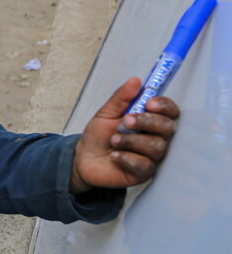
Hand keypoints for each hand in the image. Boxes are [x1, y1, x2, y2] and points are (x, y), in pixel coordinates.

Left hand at [70, 77, 179, 193]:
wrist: (83, 158)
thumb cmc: (99, 135)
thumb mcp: (106, 113)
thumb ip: (121, 98)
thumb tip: (135, 80)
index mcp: (150, 120)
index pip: (170, 111)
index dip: (164, 106)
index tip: (149, 103)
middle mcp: (156, 138)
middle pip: (167, 128)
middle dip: (147, 122)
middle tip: (125, 121)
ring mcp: (152, 157)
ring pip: (156, 147)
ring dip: (132, 141)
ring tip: (114, 140)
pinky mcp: (143, 173)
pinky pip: (144, 165)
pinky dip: (127, 158)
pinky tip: (115, 156)